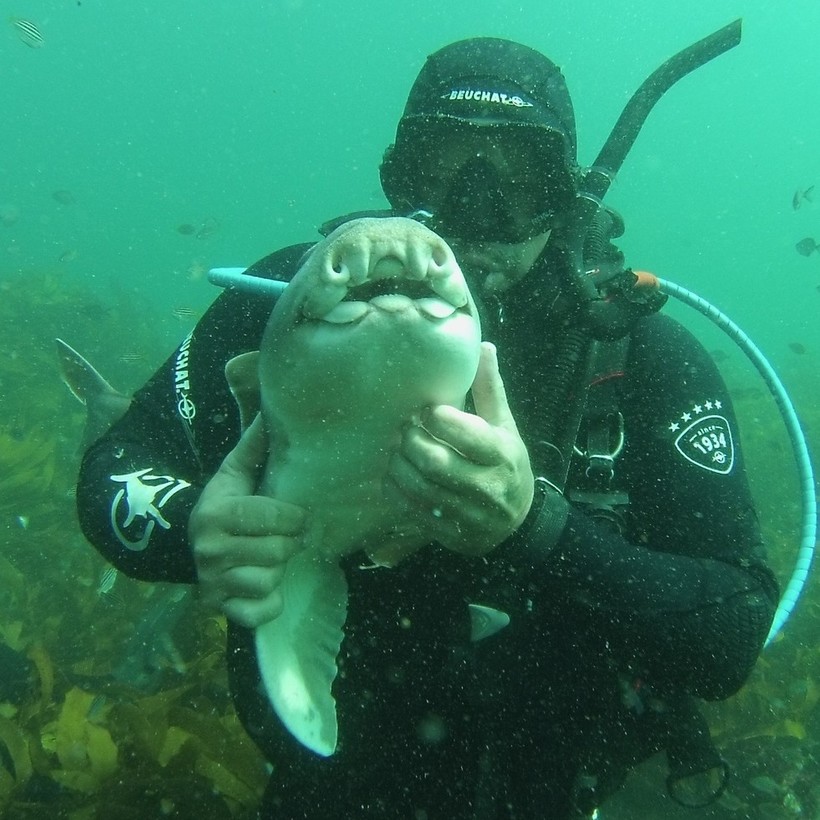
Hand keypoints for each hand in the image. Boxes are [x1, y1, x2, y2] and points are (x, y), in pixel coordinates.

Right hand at [190, 415, 305, 627]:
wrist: (187, 543)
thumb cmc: (224, 504)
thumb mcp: (234, 473)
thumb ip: (255, 445)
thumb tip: (272, 406)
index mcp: (216, 513)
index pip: (272, 517)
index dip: (295, 517)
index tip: (300, 515)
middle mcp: (209, 550)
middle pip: (277, 551)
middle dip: (290, 543)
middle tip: (289, 536)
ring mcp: (212, 583)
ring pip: (270, 581)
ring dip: (278, 571)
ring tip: (272, 557)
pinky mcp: (219, 609)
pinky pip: (261, 612)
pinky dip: (270, 602)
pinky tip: (265, 585)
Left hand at [386, 342, 533, 555]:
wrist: (518, 524)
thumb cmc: (507, 465)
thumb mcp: (505, 427)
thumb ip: (490, 390)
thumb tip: (483, 346)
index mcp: (503, 455)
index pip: (467, 434)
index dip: (437, 418)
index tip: (426, 410)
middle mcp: (488, 487)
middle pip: (436, 462)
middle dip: (411, 442)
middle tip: (403, 430)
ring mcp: (469, 515)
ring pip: (420, 489)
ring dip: (399, 467)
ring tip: (396, 451)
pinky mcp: (451, 535)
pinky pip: (413, 512)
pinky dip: (396, 492)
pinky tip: (394, 476)